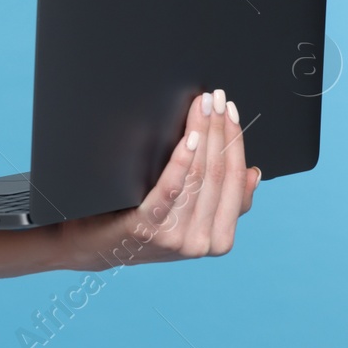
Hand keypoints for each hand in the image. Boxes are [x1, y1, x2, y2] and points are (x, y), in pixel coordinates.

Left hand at [65, 88, 261, 268]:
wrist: (94, 247)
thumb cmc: (144, 224)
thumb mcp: (189, 218)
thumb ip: (221, 202)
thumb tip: (252, 173)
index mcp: (219, 239)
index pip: (235, 181)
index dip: (235, 142)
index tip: (231, 111)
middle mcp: (202, 242)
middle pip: (218, 174)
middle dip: (220, 131)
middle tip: (218, 99)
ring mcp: (176, 237)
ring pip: (198, 176)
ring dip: (204, 135)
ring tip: (203, 107)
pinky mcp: (148, 227)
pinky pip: (171, 189)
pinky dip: (182, 161)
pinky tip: (189, 138)